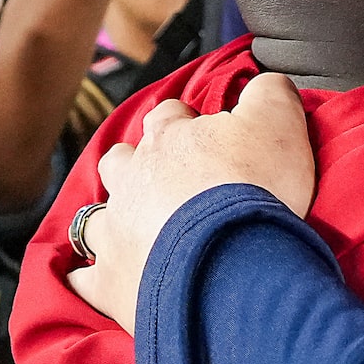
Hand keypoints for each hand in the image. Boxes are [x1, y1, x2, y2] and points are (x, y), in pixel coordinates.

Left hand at [66, 75, 317, 329]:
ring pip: (94, 216)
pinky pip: (84, 280)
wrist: (234, 265)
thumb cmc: (257, 192)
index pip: (169, 116)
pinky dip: (89, 279)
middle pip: (120, 160)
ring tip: (134, 230)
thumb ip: (269, 93)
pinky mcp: (110, 282)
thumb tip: (266, 81)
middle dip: (136, 166)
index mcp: (168, 138)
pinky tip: (96, 282)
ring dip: (110, 219)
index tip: (208, 138)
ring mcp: (115, 231)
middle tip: (168, 183)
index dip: (188, 124)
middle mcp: (131, 178)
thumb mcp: (279, 123)